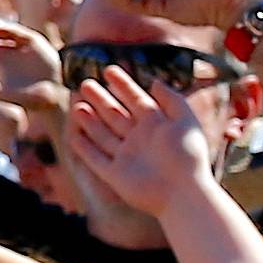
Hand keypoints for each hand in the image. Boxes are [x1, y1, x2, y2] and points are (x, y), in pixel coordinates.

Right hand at [66, 65, 215, 219]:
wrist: (184, 193)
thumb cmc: (188, 156)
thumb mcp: (185, 120)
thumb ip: (172, 99)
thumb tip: (154, 81)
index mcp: (157, 125)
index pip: (136, 99)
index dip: (123, 84)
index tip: (109, 69)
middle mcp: (139, 140)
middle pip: (116, 114)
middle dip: (101, 99)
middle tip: (86, 83)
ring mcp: (126, 157)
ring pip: (103, 134)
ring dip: (90, 120)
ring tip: (77, 104)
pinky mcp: (115, 175)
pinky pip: (96, 158)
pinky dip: (85, 147)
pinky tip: (74, 135)